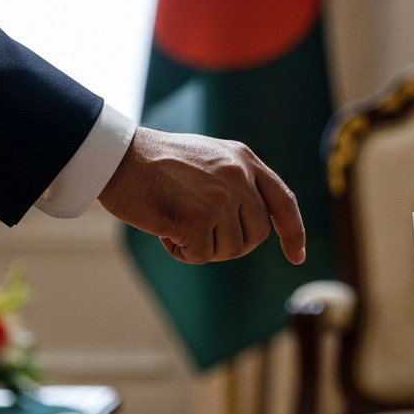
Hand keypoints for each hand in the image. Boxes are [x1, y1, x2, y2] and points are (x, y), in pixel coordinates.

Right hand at [98, 128, 305, 264]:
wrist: (118, 157)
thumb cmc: (154, 161)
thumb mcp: (208, 158)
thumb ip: (235, 181)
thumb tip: (250, 221)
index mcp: (244, 160)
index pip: (283, 201)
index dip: (293, 231)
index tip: (295, 256)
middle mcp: (239, 177)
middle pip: (257, 234)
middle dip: (232, 244)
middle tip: (200, 236)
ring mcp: (221, 199)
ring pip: (231, 249)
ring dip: (204, 248)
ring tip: (176, 226)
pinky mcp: (198, 220)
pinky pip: (201, 256)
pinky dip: (182, 253)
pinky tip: (165, 233)